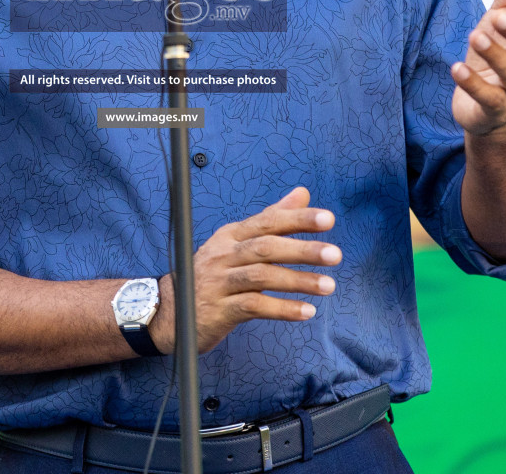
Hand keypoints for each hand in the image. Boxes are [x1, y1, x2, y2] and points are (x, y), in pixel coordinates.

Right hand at [147, 186, 340, 353]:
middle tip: (335, 254)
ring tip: (328, 286)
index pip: (267, 221)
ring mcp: (219, 282)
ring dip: (298, 281)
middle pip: (266, 247)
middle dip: (302, 249)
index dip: (297, 219)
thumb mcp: (238, 243)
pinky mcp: (219, 310)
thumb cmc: (214, 275)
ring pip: (262, 277)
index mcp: (231, 235)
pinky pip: (254, 307)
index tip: (327, 219)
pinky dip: (282, 309)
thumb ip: (272, 219)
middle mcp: (224, 254)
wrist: (170, 313)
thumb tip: (302, 193)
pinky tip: (306, 311)